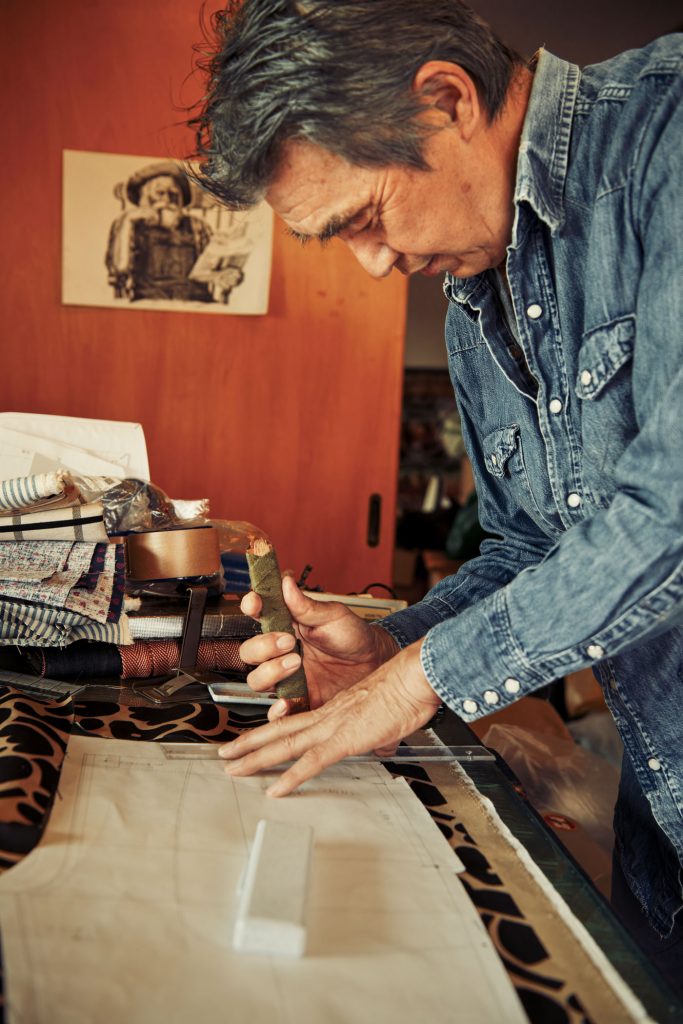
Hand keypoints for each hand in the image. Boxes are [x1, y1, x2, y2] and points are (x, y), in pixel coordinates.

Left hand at [218, 638, 440, 795]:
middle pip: (280, 730)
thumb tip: (379, 742)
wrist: (415, 677)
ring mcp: (334, 727)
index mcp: (335, 710)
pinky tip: (276, 789)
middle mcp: (327, 716)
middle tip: (224, 754)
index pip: (295, 721)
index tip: (253, 741)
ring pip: (286, 743)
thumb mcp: (385, 714)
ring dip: (256, 757)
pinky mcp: (346, 739)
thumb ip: (376, 730)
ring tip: (232, 768)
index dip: (271, 731)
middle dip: (249, 743)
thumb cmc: (407, 691)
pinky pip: (313, 761)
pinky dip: (292, 777)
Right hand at [239, 575, 398, 719]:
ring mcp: (287, 677)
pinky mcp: (298, 700)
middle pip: (250, 652)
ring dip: (270, 672)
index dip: (251, 607)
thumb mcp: (333, 616)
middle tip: (288, 641)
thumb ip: (307, 605)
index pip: (258, 615)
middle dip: (263, 646)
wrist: (374, 664)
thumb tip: (286, 583)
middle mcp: (281, 652)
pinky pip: (277, 711)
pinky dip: (276, 710)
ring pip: (257, 680)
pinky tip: (286, 702)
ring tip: (296, 663)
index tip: (255, 603)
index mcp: (286, 626)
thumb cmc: (353, 636)